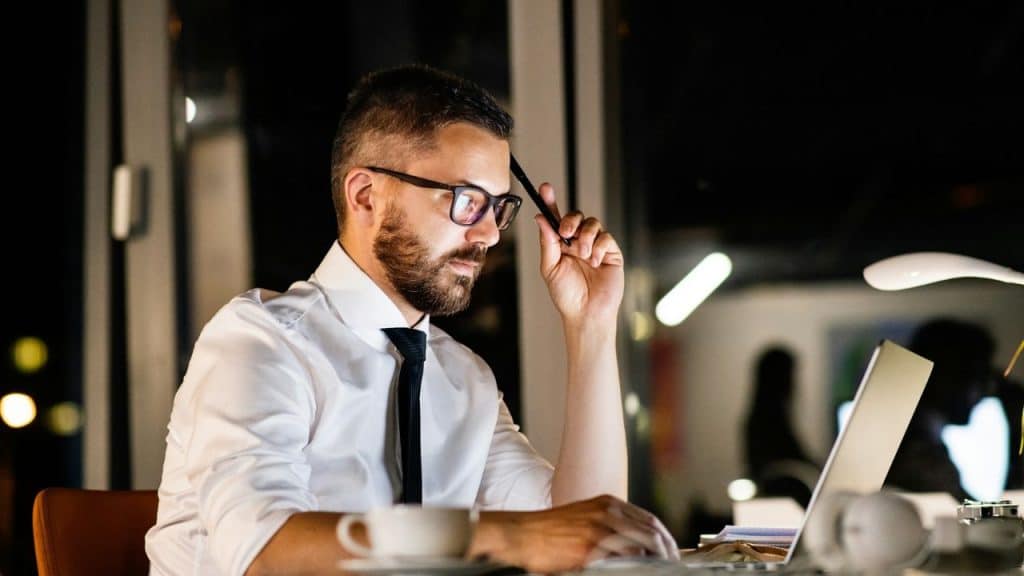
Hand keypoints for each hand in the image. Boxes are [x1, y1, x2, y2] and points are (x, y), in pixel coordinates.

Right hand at [472, 494, 678, 573]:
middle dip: (667, 552)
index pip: (650, 520)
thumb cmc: (549, 531)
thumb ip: (609, 526)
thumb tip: (634, 544)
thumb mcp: (584, 518)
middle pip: (652, 532)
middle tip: (672, 566)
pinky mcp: (589, 548)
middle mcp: (607, 512)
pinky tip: (638, 572)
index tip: (671, 553)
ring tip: (660, 572)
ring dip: (655, 562)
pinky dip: (635, 567)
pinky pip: (622, 559)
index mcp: (608, 503)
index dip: (665, 538)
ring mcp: (599, 529)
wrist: (522, 533)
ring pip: (642, 546)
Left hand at [534, 183, 623, 325]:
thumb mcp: (550, 267)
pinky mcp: (611, 253)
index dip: (550, 201)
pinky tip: (594, 261)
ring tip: (582, 254)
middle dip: (571, 220)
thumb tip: (541, 218)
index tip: (545, 188)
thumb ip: (547, 242)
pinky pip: (606, 237)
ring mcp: (595, 247)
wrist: (586, 313)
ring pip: (593, 224)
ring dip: (585, 236)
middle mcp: (578, 242)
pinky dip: (598, 247)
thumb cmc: (566, 295)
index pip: (556, 218)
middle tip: (566, 233)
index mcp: (560, 244)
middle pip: (576, 216)